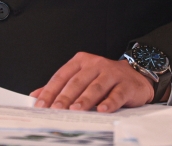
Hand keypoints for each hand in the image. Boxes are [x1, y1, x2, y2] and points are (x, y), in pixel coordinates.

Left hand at [30, 52, 153, 112]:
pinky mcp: (126, 85)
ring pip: (95, 87)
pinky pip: (116, 94)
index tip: (41, 104)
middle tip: (56, 109)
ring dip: (84, 99)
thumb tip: (36, 95)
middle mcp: (96, 64)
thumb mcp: (82, 78)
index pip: (62, 75)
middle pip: (77, 82)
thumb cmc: (104, 79)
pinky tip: (102, 110)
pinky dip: (108, 103)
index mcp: (81, 62)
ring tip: (75, 110)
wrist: (135, 77)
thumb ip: (60, 86)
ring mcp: (112, 73)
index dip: (50, 90)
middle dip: (65, 97)